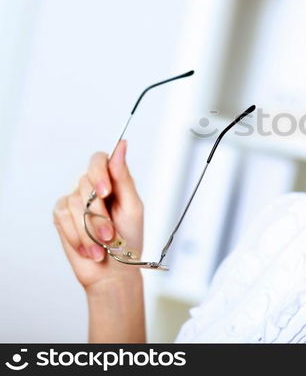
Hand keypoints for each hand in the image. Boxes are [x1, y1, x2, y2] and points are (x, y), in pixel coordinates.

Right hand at [53, 139, 143, 292]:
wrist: (114, 272)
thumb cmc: (129, 240)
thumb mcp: (132, 207)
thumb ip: (123, 177)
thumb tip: (121, 146)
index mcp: (113, 182)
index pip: (99, 160)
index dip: (99, 172)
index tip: (106, 192)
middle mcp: (92, 188)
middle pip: (85, 182)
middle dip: (99, 213)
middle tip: (110, 234)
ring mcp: (75, 201)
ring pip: (74, 203)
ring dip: (90, 230)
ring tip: (103, 244)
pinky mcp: (62, 217)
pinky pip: (63, 218)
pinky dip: (77, 236)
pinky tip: (89, 248)